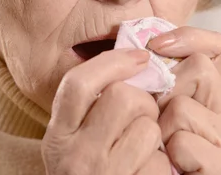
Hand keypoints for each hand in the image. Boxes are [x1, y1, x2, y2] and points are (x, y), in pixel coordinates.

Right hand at [41, 48, 171, 174]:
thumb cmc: (92, 174)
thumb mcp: (76, 143)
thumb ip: (92, 109)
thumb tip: (135, 62)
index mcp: (57, 137)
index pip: (78, 84)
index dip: (112, 62)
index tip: (139, 57)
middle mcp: (73, 156)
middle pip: (123, 97)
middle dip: (142, 101)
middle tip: (141, 117)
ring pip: (147, 126)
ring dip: (154, 134)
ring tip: (143, 150)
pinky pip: (160, 161)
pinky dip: (163, 164)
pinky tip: (149, 171)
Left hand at [149, 27, 220, 173]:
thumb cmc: (160, 162)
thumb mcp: (158, 119)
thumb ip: (156, 90)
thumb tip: (136, 52)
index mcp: (212, 99)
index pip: (217, 48)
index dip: (191, 37)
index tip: (156, 45)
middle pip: (197, 69)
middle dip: (167, 92)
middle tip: (159, 123)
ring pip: (182, 107)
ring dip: (161, 130)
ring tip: (164, 152)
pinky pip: (183, 142)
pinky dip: (170, 157)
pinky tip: (174, 168)